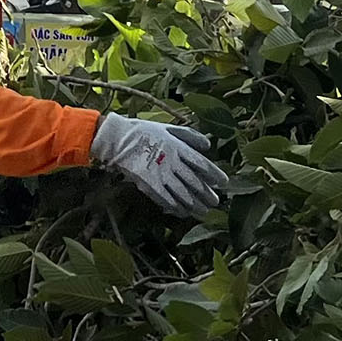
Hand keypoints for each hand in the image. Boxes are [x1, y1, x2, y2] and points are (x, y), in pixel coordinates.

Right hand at [92, 114, 223, 215]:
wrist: (118, 139)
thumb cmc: (145, 132)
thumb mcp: (169, 128)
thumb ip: (190, 136)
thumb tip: (208, 146)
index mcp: (178, 147)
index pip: (201, 163)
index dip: (214, 174)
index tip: (223, 183)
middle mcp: (173, 162)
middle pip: (194, 181)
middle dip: (206, 194)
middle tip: (216, 202)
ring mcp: (161, 174)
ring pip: (183, 193)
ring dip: (195, 204)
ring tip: (203, 211)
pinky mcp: (149, 185)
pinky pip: (166, 199)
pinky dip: (176, 207)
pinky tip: (184, 212)